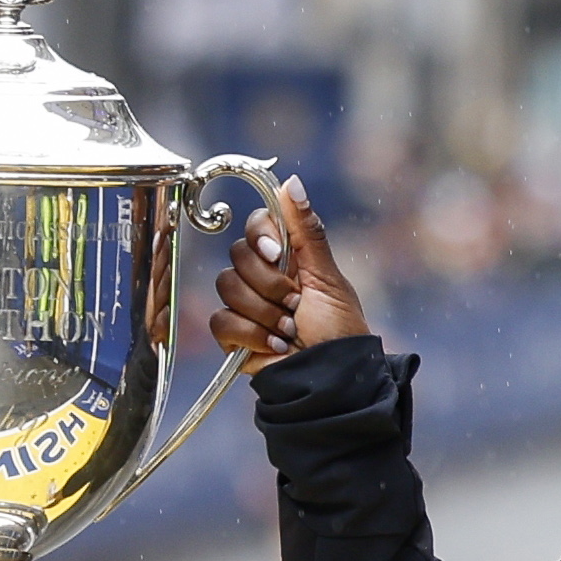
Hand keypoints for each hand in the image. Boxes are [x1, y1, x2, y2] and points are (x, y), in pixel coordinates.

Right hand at [209, 179, 370, 366]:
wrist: (329, 378)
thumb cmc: (338, 330)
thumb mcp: (327, 277)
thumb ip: (307, 231)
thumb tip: (292, 182)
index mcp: (286, 256)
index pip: (255, 224)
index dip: (262, 236)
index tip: (279, 254)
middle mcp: (262, 276)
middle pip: (238, 255)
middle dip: (270, 284)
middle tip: (295, 304)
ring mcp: (245, 305)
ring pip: (228, 287)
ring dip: (265, 313)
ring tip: (289, 331)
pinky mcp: (232, 335)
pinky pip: (222, 320)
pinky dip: (251, 335)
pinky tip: (275, 348)